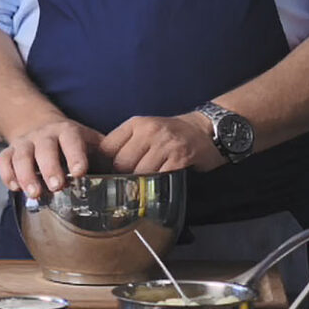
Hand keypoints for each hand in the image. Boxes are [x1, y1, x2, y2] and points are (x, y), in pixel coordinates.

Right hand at [0, 119, 104, 199]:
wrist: (39, 124)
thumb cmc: (72, 142)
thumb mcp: (91, 142)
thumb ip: (105, 156)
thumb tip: (127, 176)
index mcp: (67, 131)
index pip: (71, 140)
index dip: (75, 155)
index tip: (80, 172)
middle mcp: (44, 134)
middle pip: (44, 148)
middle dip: (49, 167)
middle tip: (56, 186)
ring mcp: (25, 142)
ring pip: (21, 154)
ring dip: (26, 174)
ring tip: (34, 194)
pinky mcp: (10, 151)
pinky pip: (3, 160)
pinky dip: (7, 173)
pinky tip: (14, 187)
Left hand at [99, 113, 225, 173]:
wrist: (204, 130)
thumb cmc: (171, 133)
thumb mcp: (145, 129)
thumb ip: (125, 142)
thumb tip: (104, 165)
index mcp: (135, 124)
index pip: (107, 147)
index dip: (105, 164)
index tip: (110, 173)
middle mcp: (149, 130)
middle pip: (121, 163)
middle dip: (124, 176)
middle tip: (131, 181)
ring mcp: (165, 143)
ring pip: (140, 173)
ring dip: (142, 182)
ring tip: (147, 182)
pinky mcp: (179, 157)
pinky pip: (160, 178)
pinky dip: (158, 184)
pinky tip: (161, 182)